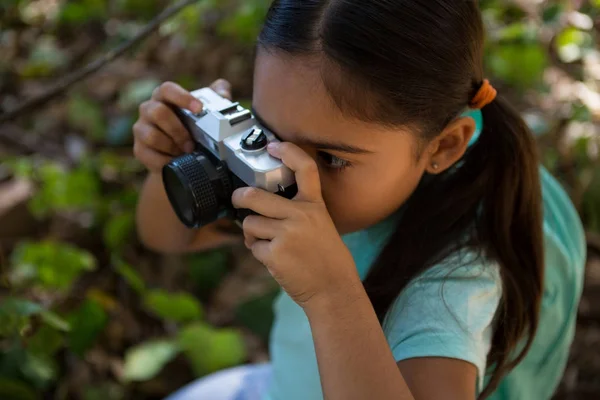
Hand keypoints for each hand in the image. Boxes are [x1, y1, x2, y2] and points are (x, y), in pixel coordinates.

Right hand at [133, 79, 232, 172]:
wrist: (177, 157)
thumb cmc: (189, 129)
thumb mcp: (203, 113)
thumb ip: (215, 98)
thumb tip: (223, 89)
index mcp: (164, 97)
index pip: (168, 89)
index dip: (183, 97)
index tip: (200, 108)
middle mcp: (148, 109)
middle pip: (158, 112)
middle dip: (178, 130)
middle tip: (192, 143)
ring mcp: (141, 129)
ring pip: (152, 135)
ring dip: (172, 146)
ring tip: (185, 153)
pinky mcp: (139, 149)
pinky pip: (150, 155)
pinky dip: (165, 161)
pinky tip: (175, 162)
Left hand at [231, 142, 360, 307]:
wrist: (334, 289)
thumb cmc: (327, 259)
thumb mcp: (321, 226)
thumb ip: (298, 212)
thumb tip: (263, 207)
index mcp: (315, 206)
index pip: (304, 169)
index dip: (288, 152)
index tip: (273, 146)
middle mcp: (301, 215)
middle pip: (256, 197)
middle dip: (240, 197)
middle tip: (238, 198)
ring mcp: (287, 234)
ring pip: (250, 224)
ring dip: (251, 234)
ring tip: (266, 243)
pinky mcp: (275, 253)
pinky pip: (253, 246)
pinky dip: (258, 252)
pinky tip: (273, 259)